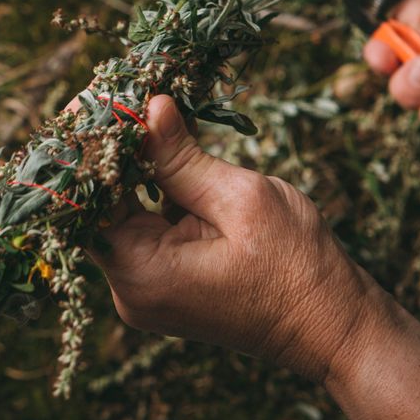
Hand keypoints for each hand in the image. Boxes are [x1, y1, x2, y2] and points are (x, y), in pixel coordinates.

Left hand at [92, 95, 382, 380]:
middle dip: (113, 148)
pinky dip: (155, 190)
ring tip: (148, 110)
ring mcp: (147, 289)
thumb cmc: (297, 268)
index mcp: (142, 272)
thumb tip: (148, 108)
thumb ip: (183, 158)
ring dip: (136, 165)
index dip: (91, 145)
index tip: (105, 94)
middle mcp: (131, 289)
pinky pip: (146, 228)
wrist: (332, 327)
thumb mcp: (242, 199)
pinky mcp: (165, 283)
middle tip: (127, 93)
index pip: (87, 200)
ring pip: (123, 214)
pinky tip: (169, 150)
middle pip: (99, 206)